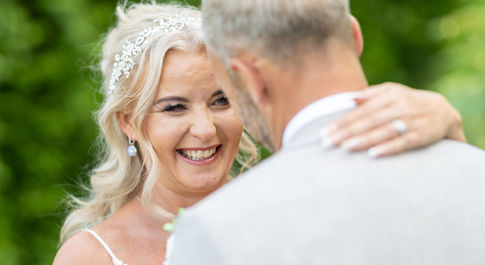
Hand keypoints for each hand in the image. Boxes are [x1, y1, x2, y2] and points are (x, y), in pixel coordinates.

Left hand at [321, 82, 465, 157]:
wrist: (444, 111)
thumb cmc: (408, 102)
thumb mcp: (391, 92)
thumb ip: (370, 95)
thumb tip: (348, 98)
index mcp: (388, 97)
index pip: (360, 111)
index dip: (341, 121)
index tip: (323, 131)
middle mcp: (399, 107)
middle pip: (368, 121)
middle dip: (346, 132)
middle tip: (327, 142)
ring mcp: (411, 122)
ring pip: (383, 131)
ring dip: (363, 140)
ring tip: (345, 147)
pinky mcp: (422, 136)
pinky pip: (403, 143)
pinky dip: (389, 148)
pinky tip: (374, 154)